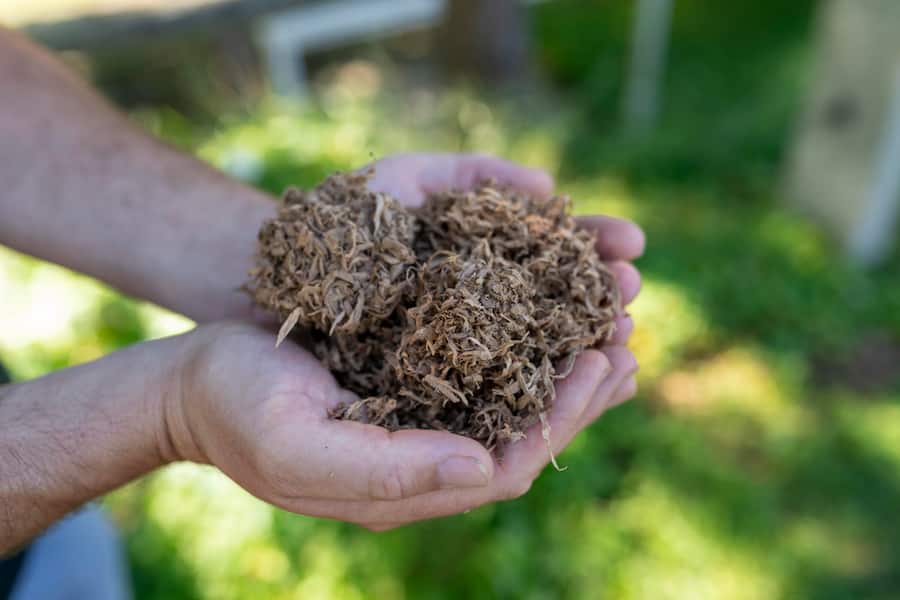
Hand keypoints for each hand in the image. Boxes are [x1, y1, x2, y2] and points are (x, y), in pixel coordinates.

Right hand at [166, 153, 643, 529]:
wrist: (198, 377)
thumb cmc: (237, 409)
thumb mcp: (296, 447)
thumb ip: (386, 471)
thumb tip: (482, 463)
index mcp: (406, 484)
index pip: (508, 464)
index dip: (562, 420)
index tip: (602, 363)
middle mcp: (426, 458)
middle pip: (527, 435)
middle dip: (582, 392)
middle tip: (628, 338)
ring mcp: (421, 419)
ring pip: (515, 402)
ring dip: (567, 366)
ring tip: (614, 325)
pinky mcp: (412, 381)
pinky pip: (487, 368)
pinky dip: (528, 344)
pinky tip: (557, 316)